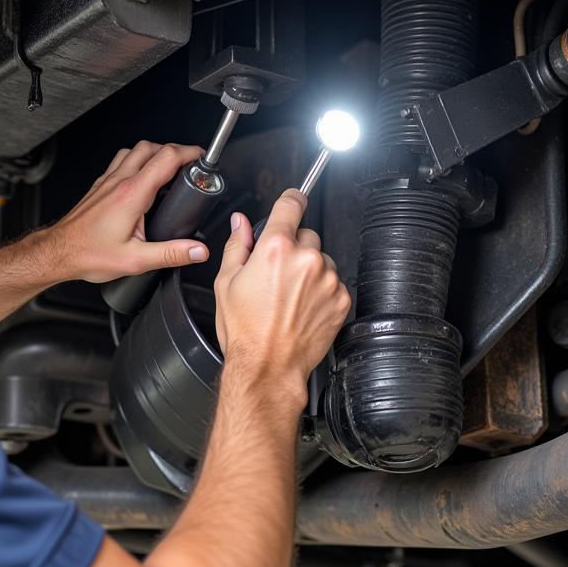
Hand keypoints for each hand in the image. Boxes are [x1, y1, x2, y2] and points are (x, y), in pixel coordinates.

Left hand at [50, 141, 210, 282]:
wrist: (58, 253)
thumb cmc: (88, 254)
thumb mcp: (136, 261)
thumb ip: (171, 254)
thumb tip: (197, 250)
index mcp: (131, 195)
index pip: (166, 159)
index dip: (189, 153)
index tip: (202, 158)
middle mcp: (118, 182)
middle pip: (151, 147)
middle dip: (175, 150)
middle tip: (189, 162)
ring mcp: (106, 182)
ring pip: (134, 151)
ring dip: (154, 152)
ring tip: (168, 166)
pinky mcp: (99, 186)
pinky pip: (120, 161)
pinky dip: (137, 161)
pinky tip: (141, 178)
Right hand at [214, 189, 350, 403]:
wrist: (268, 366)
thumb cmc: (245, 331)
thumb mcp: (226, 282)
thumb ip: (237, 245)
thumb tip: (240, 224)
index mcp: (275, 249)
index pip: (291, 205)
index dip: (291, 199)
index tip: (294, 199)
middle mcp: (305, 259)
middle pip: (307, 235)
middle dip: (294, 247)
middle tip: (277, 274)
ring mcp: (327, 279)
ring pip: (321, 259)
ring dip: (309, 270)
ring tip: (289, 296)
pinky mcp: (341, 299)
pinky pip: (333, 282)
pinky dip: (321, 290)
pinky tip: (302, 307)